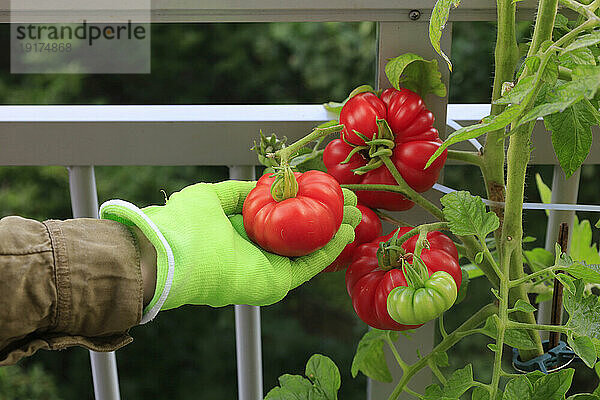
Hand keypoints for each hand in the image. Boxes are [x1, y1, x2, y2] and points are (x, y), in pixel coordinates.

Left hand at [100, 180, 359, 323]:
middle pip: (302, 236)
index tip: (324, 190)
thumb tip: (258, 185)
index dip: (304, 205)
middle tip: (350, 204)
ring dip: (335, 234)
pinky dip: (329, 251)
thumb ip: (236, 193)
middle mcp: (257, 253)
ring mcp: (267, 270)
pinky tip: (345, 233)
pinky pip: (308, 267)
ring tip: (357, 216)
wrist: (174, 252)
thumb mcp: (212, 197)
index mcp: (241, 234)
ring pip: (310, 251)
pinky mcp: (275, 283)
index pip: (281, 221)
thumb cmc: (185, 224)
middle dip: (327, 219)